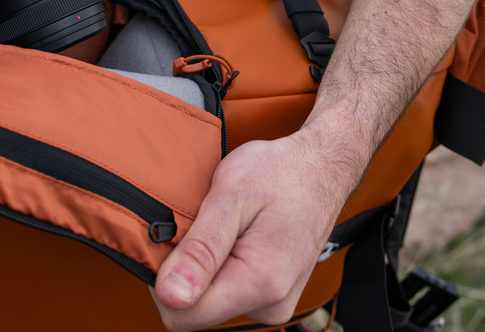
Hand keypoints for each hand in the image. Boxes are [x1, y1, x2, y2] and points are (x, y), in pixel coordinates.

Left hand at [151, 132, 351, 330]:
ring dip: (202, 267)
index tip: (172, 241)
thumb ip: (200, 249)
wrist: (321, 168)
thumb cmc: (280, 173)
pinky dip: (219, 267)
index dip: (163, 280)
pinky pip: (227, 293)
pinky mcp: (271, 296)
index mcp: (259, 283)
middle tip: (201, 226)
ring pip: (209, 301)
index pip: (182, 315)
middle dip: (184, 271)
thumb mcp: (231, 195)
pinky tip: (231, 238)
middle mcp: (270, 304)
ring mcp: (273, 303)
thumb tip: (170, 295)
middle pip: (194, 311)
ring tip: (222, 228)